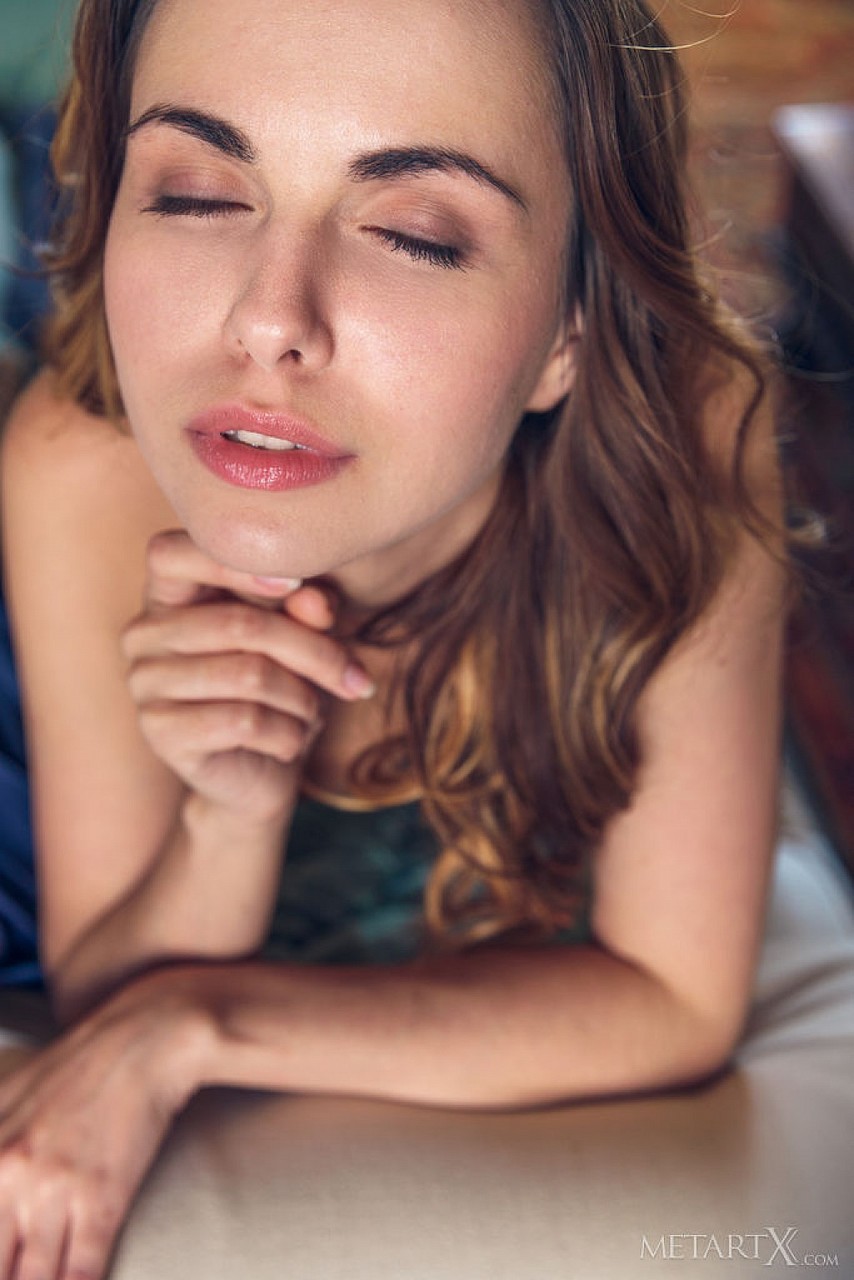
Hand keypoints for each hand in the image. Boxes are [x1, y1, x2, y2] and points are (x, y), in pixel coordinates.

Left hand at [0, 973, 204, 1279]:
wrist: (144, 1040)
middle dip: (11, 1272)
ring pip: (35, 1277)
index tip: (7, 1260)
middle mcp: (9, 1175)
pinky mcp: (101, 1201)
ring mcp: (56, 1191)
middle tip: (25, 1269)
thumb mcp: (8, 1096)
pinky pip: (80, 1271)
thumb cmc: (80, 1066)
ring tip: (49, 1277)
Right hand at [121, 531, 374, 822]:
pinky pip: (244, 721)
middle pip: (240, 624)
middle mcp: (143, 633)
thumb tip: (316, 600)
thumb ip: (307, 609)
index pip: (172, 552)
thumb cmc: (280, 689)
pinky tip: (290, 741)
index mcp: (167, 593)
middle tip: (352, 678)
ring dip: (303, 699)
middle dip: (314, 652)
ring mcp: (144, 684)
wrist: (261, 772)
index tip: (296, 584)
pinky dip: (287, 734)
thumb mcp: (302, 639)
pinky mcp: (159, 733)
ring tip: (312, 711)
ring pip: (250, 675)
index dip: (234, 562)